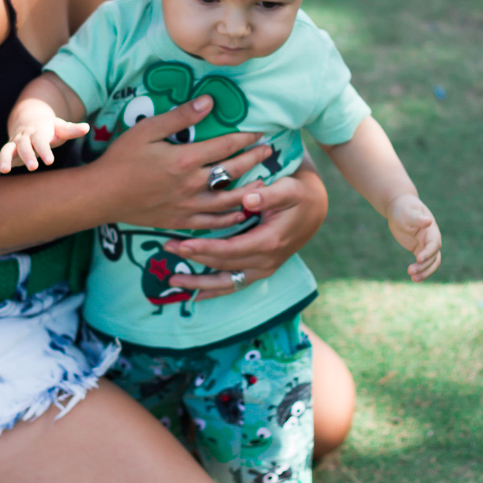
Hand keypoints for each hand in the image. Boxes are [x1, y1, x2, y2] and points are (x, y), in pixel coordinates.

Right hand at [0, 101, 88, 185]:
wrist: (30, 120)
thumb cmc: (50, 129)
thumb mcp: (61, 127)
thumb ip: (72, 130)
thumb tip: (87, 128)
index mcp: (38, 132)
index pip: (41, 141)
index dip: (45, 150)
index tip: (50, 161)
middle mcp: (23, 138)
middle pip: (23, 146)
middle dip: (27, 156)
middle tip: (33, 167)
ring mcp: (13, 145)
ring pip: (6, 151)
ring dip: (5, 160)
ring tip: (5, 171)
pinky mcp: (7, 154)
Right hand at [95, 95, 274, 231]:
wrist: (102, 195)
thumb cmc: (122, 159)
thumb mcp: (147, 129)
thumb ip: (180, 116)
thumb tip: (209, 101)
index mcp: (186, 159)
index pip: (226, 145)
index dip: (246, 138)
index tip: (260, 132)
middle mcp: (193, 184)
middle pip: (234, 171)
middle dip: (255, 160)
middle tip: (269, 151)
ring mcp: (189, 206)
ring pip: (230, 200)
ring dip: (251, 190)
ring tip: (265, 182)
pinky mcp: (181, 222)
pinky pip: (213, 223)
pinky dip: (231, 218)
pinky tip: (241, 212)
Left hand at [162, 160, 328, 299]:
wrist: (314, 206)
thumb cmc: (298, 193)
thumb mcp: (289, 188)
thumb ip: (270, 194)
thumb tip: (249, 198)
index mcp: (270, 241)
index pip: (230, 250)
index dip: (205, 249)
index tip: (183, 244)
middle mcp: (266, 261)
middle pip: (223, 265)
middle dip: (194, 258)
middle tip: (167, 247)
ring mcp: (263, 268)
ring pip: (226, 282)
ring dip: (199, 282)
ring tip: (173, 279)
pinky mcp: (259, 269)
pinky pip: (234, 284)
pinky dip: (214, 291)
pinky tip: (195, 295)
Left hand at [386, 193, 440, 280]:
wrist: (399, 207)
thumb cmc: (404, 208)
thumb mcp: (409, 212)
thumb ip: (417, 218)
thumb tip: (428, 221)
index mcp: (431, 230)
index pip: (434, 244)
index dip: (428, 252)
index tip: (418, 259)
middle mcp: (431, 239)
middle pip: (433, 257)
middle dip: (424, 266)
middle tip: (410, 271)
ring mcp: (426, 246)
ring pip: (430, 263)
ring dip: (424, 272)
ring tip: (413, 279)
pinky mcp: (419, 250)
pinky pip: (423, 263)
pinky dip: (421, 271)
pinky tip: (415, 279)